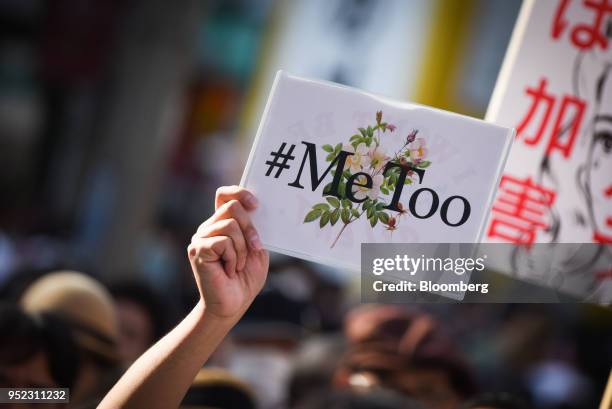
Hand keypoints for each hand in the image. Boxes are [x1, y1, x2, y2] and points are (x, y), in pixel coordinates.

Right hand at [188, 186, 268, 320]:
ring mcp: (201, 237)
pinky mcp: (198, 250)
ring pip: (229, 225)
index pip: (224, 195)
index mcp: (222, 223)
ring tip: (238, 265)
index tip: (255, 205)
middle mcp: (209, 227)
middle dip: (250, 227)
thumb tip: (257, 210)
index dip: (239, 192)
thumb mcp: (257, 249)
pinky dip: (233, 257)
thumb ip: (255, 229)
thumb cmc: (245, 278)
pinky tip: (229, 270)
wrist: (233, 304)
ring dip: (242, 248)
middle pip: (232, 207)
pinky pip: (223, 242)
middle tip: (256, 247)